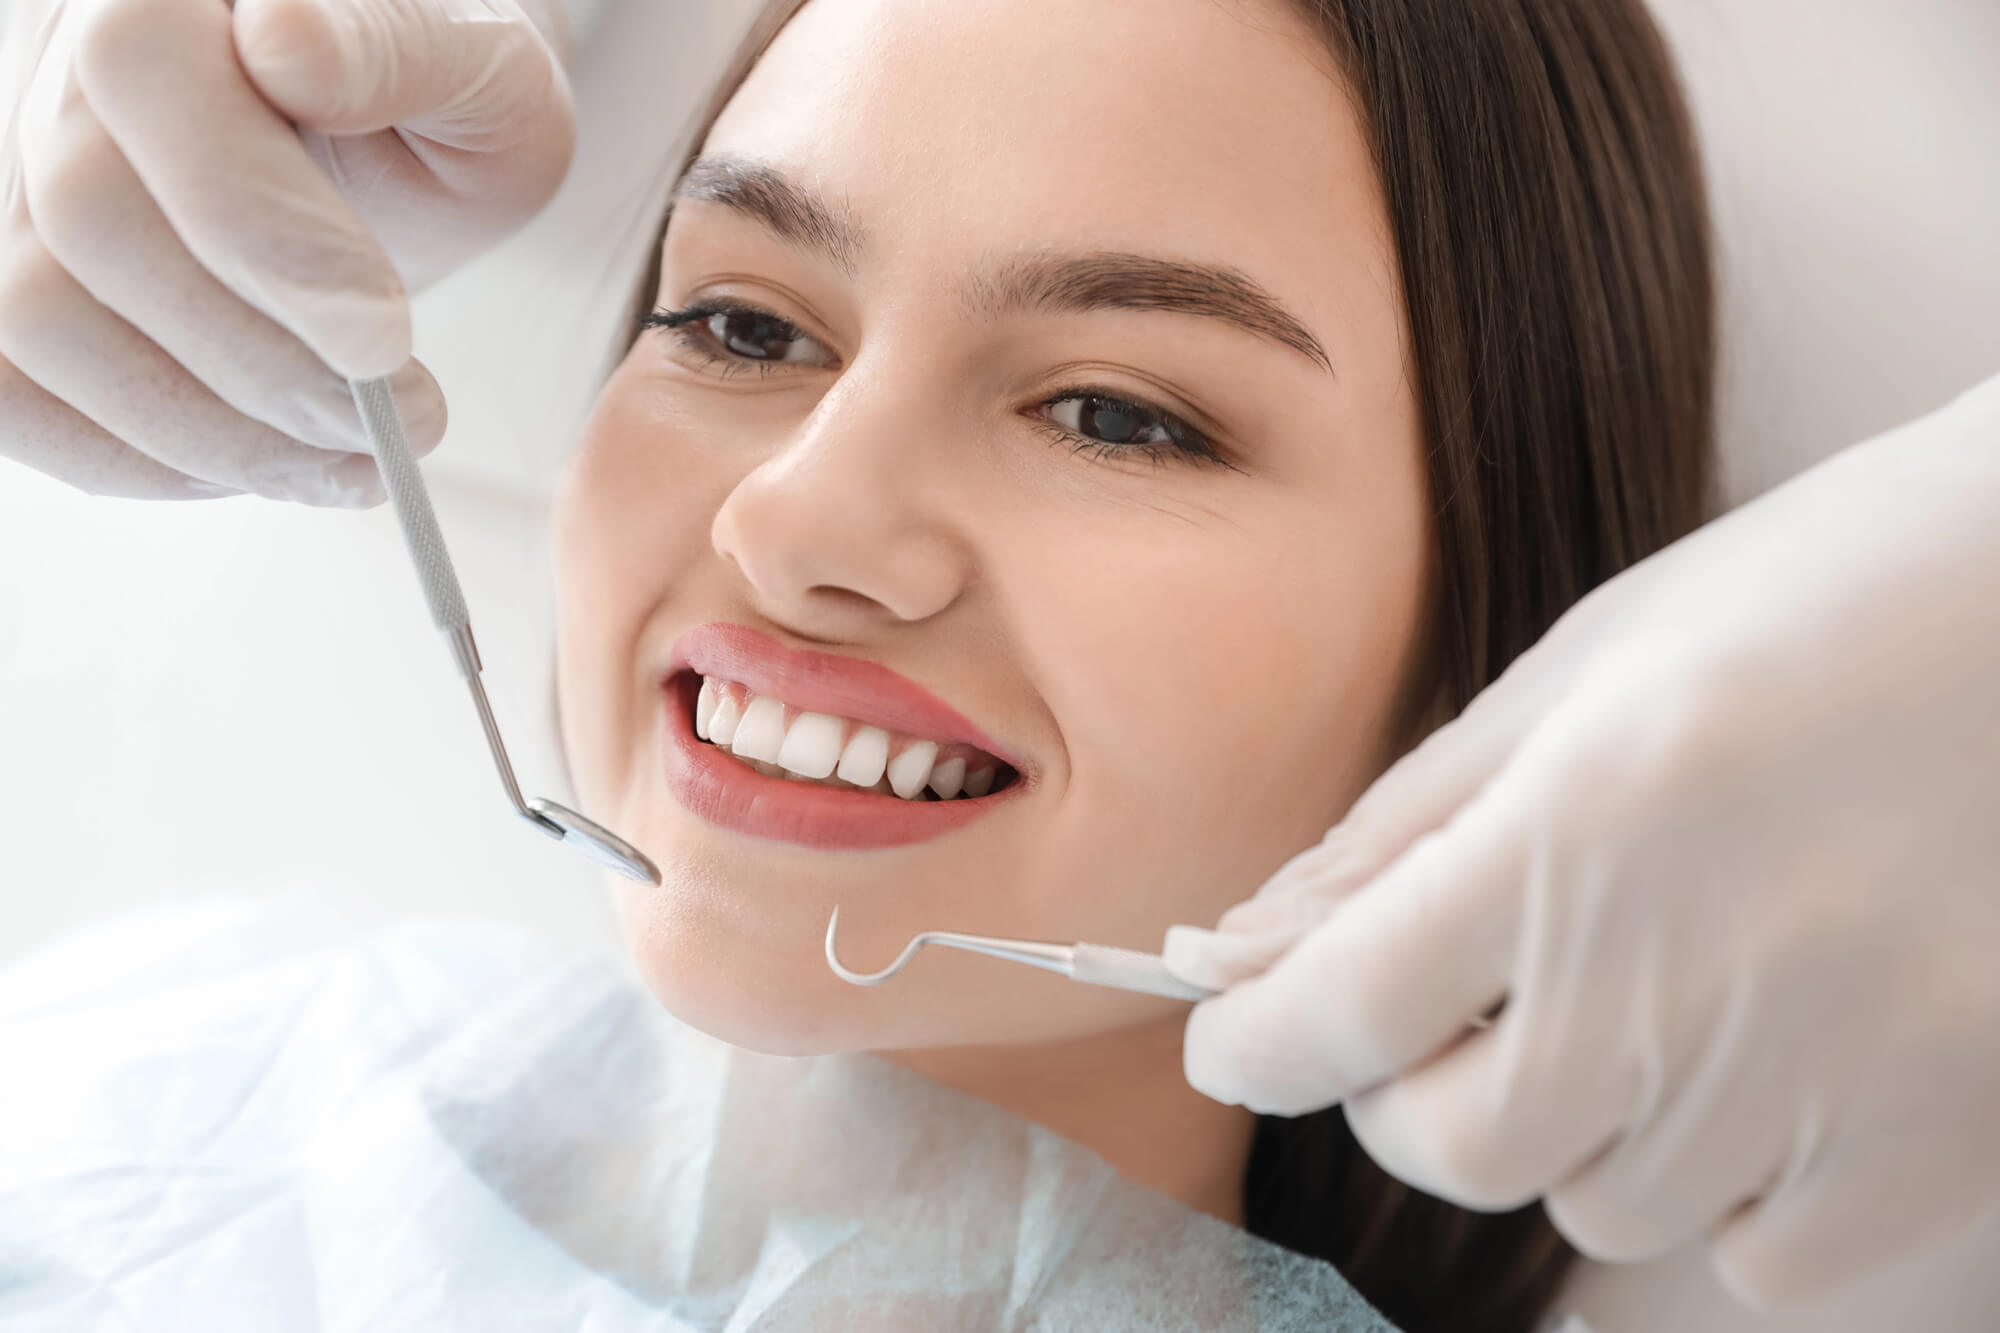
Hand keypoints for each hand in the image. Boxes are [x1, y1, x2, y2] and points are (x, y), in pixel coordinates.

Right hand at [0, 0, 573, 504]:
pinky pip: (15, 396)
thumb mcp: (478, 60)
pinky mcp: (32, 280)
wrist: (405, 138)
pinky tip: (261, 467)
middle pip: (89, 224)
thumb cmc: (446, 97)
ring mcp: (27, 177)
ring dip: (212, 434)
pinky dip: (135, 462)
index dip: (264, 233)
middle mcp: (67, 66)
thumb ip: (398, 51)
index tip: (387, 341)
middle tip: (405, 421)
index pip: (145, 75)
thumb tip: (286, 41)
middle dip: (262, 363)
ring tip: (353, 461)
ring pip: (39, 324)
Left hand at [1166, 373, 1999, 1306]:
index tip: (1231, 1039)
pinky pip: (1756, 1250)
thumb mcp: (1592, 664)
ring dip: (1573, 1122)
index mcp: (1590, 820)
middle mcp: (1701, 970)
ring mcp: (1837, 1076)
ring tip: (1651, 990)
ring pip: (1600, 1200)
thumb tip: (1254, 942)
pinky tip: (1759, 1061)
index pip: (1346, 1005)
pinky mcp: (1950, 1145)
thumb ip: (1414, 820)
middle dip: (1404, 1092)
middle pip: (1458, 1145)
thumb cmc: (1829, 595)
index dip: (1255, 1041)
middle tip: (1436, 1009)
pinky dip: (1721, 1180)